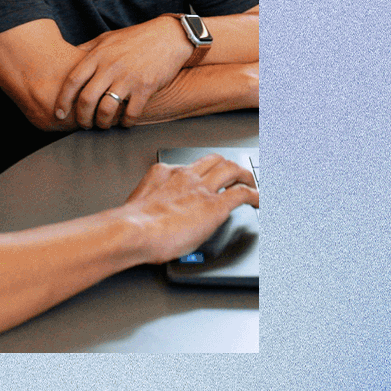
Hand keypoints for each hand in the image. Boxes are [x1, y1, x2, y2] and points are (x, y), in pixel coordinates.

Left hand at [55, 17, 194, 128]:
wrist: (168, 36)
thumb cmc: (134, 38)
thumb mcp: (106, 38)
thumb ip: (87, 50)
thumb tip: (66, 58)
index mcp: (97, 56)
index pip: (72, 81)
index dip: (62, 100)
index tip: (59, 113)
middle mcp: (109, 67)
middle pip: (86, 99)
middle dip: (82, 117)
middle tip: (83, 124)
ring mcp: (128, 78)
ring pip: (106, 109)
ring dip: (102, 122)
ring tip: (102, 124)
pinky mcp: (146, 87)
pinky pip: (131, 112)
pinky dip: (125, 122)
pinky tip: (124, 122)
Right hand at [119, 154, 258, 265]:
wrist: (134, 230)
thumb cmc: (132, 225)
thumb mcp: (138, 206)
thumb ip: (152, 204)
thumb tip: (156, 218)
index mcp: (163, 174)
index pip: (188, 166)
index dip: (201, 172)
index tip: (203, 179)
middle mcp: (184, 176)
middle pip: (213, 160)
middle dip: (227, 166)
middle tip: (235, 174)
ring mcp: (201, 189)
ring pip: (230, 169)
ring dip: (244, 175)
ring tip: (250, 183)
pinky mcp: (215, 206)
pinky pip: (241, 193)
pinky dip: (254, 195)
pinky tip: (259, 200)